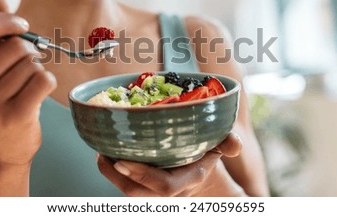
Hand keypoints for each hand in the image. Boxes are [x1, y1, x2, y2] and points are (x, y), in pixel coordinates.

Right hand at [0, 0, 56, 167]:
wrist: (5, 149)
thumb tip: (0, 0)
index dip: (4, 21)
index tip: (22, 25)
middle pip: (14, 47)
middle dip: (29, 51)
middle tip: (29, 64)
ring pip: (31, 64)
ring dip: (37, 69)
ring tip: (28, 85)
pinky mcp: (13, 117)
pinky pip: (43, 79)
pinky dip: (48, 81)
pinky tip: (39, 93)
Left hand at [97, 132, 244, 196]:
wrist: (201, 175)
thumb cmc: (207, 155)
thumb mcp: (220, 146)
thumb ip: (228, 144)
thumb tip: (235, 144)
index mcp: (189, 179)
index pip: (164, 186)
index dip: (142, 175)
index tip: (122, 160)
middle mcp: (170, 190)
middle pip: (137, 193)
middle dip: (115, 176)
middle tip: (102, 153)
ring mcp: (155, 192)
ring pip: (128, 191)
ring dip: (110, 173)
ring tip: (101, 150)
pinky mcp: (144, 187)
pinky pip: (125, 184)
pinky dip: (113, 171)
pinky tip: (107, 151)